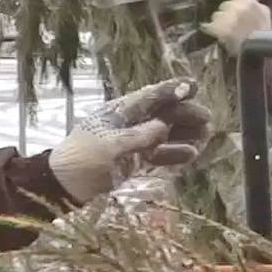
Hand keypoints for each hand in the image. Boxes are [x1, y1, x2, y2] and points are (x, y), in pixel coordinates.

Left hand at [49, 78, 212, 201]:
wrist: (64, 186)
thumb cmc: (82, 160)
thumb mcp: (110, 146)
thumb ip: (138, 136)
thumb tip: (163, 126)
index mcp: (119, 111)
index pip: (150, 96)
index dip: (172, 89)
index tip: (193, 85)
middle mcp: (129, 123)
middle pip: (163, 113)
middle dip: (185, 114)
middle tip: (207, 119)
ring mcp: (133, 142)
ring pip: (165, 134)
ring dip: (185, 134)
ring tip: (205, 137)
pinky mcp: (134, 160)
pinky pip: (160, 154)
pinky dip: (175, 154)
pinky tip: (192, 154)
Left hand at [202, 0, 271, 54]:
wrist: (258, 51)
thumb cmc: (263, 33)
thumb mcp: (264, 14)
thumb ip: (255, 4)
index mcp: (249, 2)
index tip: (231, 3)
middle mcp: (237, 7)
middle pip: (224, 5)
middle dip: (226, 13)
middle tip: (230, 22)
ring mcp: (227, 18)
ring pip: (216, 15)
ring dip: (219, 21)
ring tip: (225, 30)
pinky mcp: (219, 30)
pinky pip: (208, 26)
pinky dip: (210, 29)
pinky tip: (213, 32)